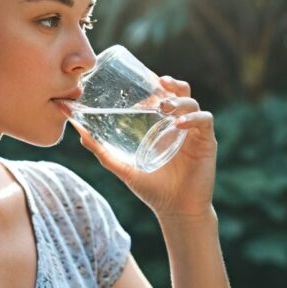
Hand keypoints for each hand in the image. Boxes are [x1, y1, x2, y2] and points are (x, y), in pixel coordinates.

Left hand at [68, 75, 216, 218]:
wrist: (175, 211)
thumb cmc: (153, 188)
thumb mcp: (124, 167)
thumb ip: (102, 151)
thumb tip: (79, 134)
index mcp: (164, 125)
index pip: (163, 94)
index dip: (156, 82)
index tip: (143, 76)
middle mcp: (181, 124)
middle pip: (181, 92)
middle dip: (171, 84)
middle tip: (158, 85)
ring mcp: (195, 132)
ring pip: (192, 103)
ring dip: (178, 100)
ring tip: (164, 107)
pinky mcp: (207, 142)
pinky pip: (205, 121)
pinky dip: (193, 118)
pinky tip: (178, 124)